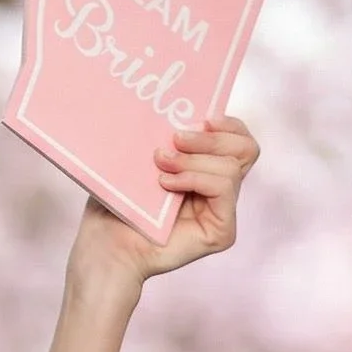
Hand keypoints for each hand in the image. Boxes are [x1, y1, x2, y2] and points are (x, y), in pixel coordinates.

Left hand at [72, 116, 260, 286]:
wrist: (104, 247)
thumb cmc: (115, 205)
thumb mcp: (139, 159)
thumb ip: (165, 136)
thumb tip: (178, 104)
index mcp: (205, 171)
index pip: (237, 139)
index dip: (227, 123)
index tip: (202, 115)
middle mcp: (218, 191)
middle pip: (246, 148)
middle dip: (212, 137)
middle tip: (175, 138)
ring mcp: (222, 212)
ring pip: (232, 166)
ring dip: (194, 160)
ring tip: (161, 164)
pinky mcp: (222, 231)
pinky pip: (224, 188)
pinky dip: (195, 178)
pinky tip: (167, 184)